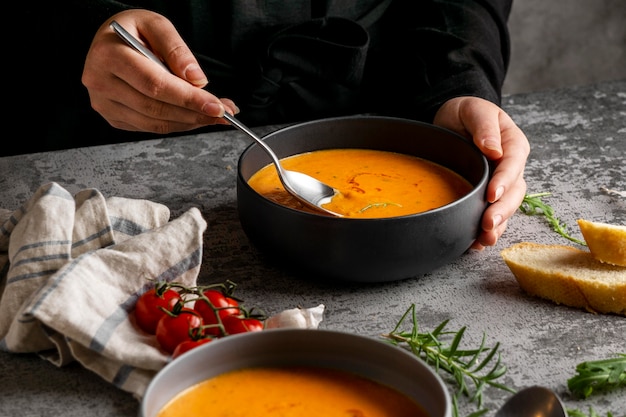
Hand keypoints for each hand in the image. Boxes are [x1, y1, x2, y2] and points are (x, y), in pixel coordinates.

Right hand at [82, 10, 237, 133]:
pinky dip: (177, 124)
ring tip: (215, 115)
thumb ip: (176, 49)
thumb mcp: (155, 24)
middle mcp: (101, 83)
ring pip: (155, 123)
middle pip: (156, 108)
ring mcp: (104, 104)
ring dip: (190, 122)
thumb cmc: (132, 30)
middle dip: (195, 113)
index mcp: (109, 56)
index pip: (155, 84)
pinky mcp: (113, 117)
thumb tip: (196, 79)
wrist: (109, 41)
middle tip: (224, 112)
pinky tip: (194, 117)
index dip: (189, 99)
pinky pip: (150, 127)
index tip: (217, 106)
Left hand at [433, 97, 528, 248]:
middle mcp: (511, 168)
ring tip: (484, 239)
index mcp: (513, 145)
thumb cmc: (465, 113)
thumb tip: (494, 149)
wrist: (451, 123)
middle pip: (514, 193)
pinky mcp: (486, 197)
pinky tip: (475, 243)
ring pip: (505, 209)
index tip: (492, 194)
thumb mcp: (473, 109)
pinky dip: (484, 231)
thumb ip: (485, 126)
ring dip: (497, 226)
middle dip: (502, 210)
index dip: (504, 181)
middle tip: (487, 224)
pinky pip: (491, 216)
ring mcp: (500, 185)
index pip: (513, 164)